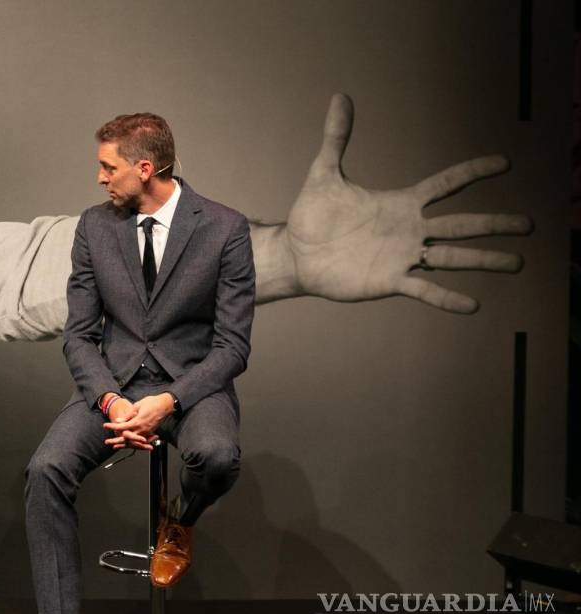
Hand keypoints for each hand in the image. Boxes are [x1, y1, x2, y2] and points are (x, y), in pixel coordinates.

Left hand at [103, 397, 152, 450]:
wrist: (165, 405)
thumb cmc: (152, 403)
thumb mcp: (137, 406)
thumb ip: (127, 415)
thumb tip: (118, 421)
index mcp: (138, 421)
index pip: (122, 427)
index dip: (112, 427)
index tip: (106, 425)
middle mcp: (142, 429)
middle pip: (126, 438)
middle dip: (116, 440)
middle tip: (107, 441)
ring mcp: (146, 432)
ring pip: (133, 442)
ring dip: (123, 444)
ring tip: (115, 446)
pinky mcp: (150, 433)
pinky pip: (140, 441)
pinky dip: (133, 443)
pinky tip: (127, 444)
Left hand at [286, 94, 531, 313]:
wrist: (296, 254)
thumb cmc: (312, 216)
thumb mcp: (325, 172)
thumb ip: (336, 137)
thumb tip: (339, 96)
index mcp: (400, 204)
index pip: (445, 185)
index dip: (473, 172)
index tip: (505, 163)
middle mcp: (409, 230)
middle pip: (460, 224)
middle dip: (494, 224)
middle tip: (529, 225)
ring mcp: (402, 257)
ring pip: (451, 257)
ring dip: (484, 260)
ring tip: (517, 263)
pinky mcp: (389, 281)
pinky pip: (423, 289)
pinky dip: (446, 297)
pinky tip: (472, 305)